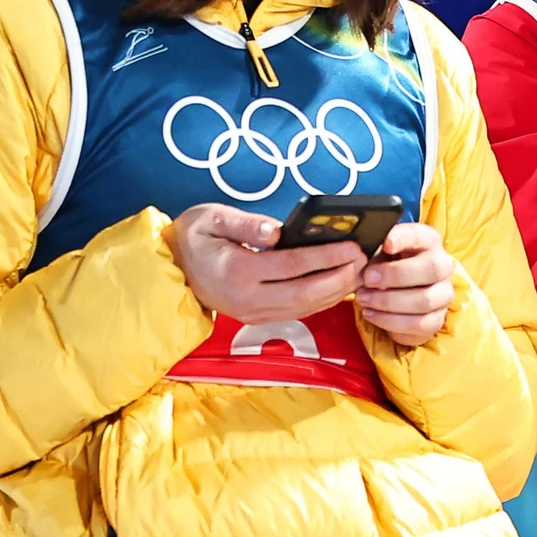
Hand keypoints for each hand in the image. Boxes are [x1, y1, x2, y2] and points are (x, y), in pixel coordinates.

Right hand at [168, 204, 363, 326]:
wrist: (171, 270)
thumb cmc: (193, 238)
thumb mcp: (211, 218)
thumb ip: (245, 223)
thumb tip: (277, 231)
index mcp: (237, 271)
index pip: (292, 265)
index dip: (326, 256)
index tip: (352, 245)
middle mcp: (248, 298)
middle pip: (306, 293)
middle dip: (341, 277)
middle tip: (366, 260)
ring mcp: (254, 312)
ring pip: (306, 307)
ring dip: (337, 291)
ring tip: (361, 272)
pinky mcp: (258, 318)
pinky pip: (299, 312)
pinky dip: (324, 300)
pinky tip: (341, 285)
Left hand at [354, 222, 458, 346]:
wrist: (396, 296)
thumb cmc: (386, 267)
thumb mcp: (379, 252)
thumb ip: (374, 249)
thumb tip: (358, 253)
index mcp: (429, 242)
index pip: (422, 235)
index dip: (404, 239)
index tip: (385, 244)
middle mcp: (443, 266)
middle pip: (431, 269)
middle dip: (395, 275)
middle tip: (368, 279)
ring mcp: (443, 294)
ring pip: (424, 300)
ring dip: (388, 301)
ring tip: (363, 299)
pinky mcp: (437, 319)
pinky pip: (418, 324)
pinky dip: (390, 321)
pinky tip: (370, 314)